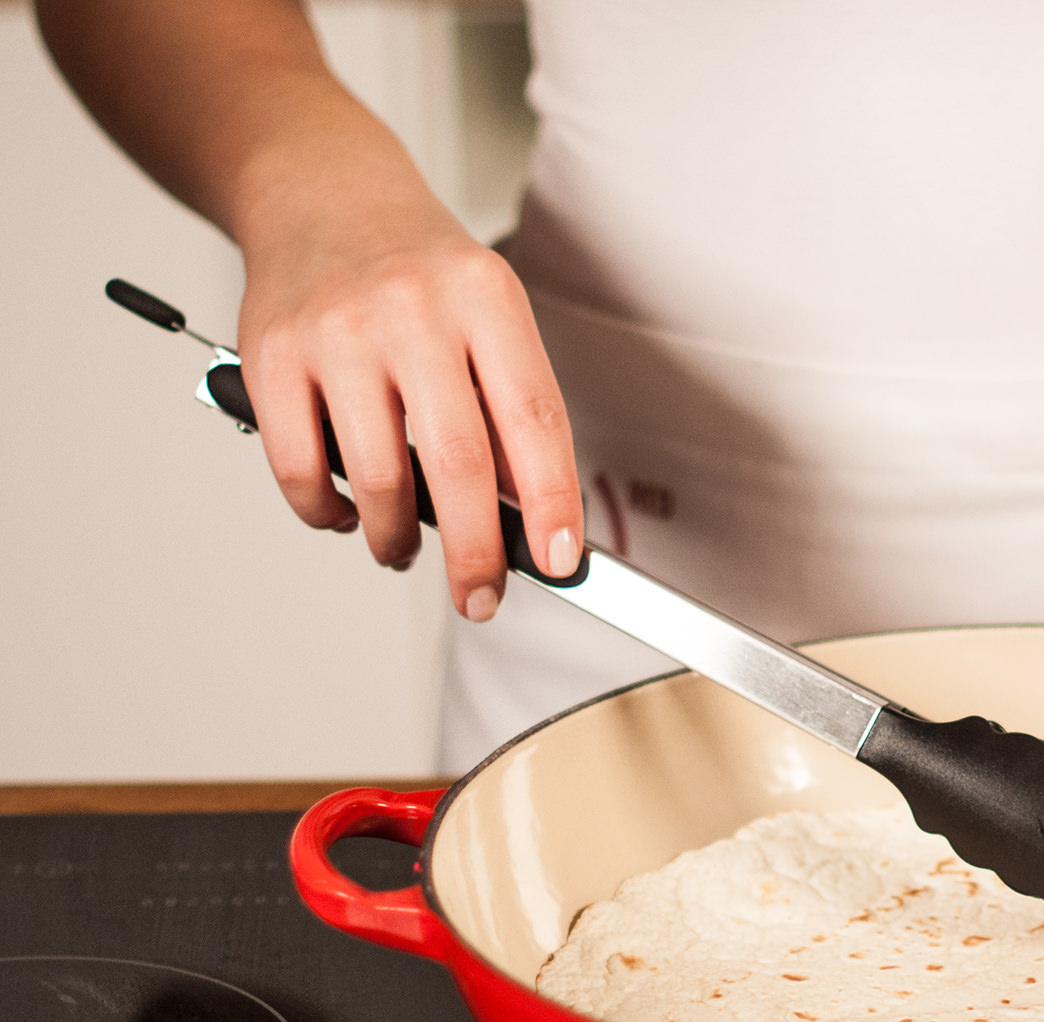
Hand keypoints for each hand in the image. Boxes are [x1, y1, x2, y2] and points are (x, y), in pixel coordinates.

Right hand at [234, 159, 582, 619]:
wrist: (320, 190)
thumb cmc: (420, 272)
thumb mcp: (489, 316)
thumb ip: (510, 408)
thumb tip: (531, 520)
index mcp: (486, 298)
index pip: (534, 420)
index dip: (552, 504)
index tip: (561, 563)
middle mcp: (413, 310)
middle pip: (458, 464)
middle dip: (477, 553)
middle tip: (481, 597)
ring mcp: (337, 330)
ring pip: (376, 479)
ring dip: (396, 539)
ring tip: (404, 548)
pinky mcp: (270, 353)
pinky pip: (300, 468)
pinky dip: (326, 513)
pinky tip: (345, 513)